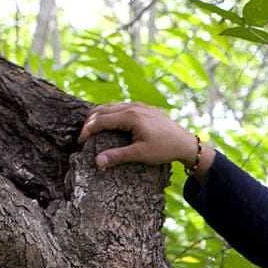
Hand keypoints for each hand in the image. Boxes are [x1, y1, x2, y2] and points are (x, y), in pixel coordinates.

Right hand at [77, 102, 197, 169]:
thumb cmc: (164, 149)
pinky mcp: (144, 108)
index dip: (88, 130)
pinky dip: (111, 113)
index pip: (100, 120)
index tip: (81, 142)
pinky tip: (109, 124)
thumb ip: (118, 156)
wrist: (186, 143)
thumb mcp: (140, 154)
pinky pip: (121, 107)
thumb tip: (97, 162)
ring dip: (99, 116)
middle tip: (83, 135)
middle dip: (90, 121)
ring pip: (111, 106)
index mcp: (130, 116)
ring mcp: (139, 106)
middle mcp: (133, 107)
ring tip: (92, 129)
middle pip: (102, 110)